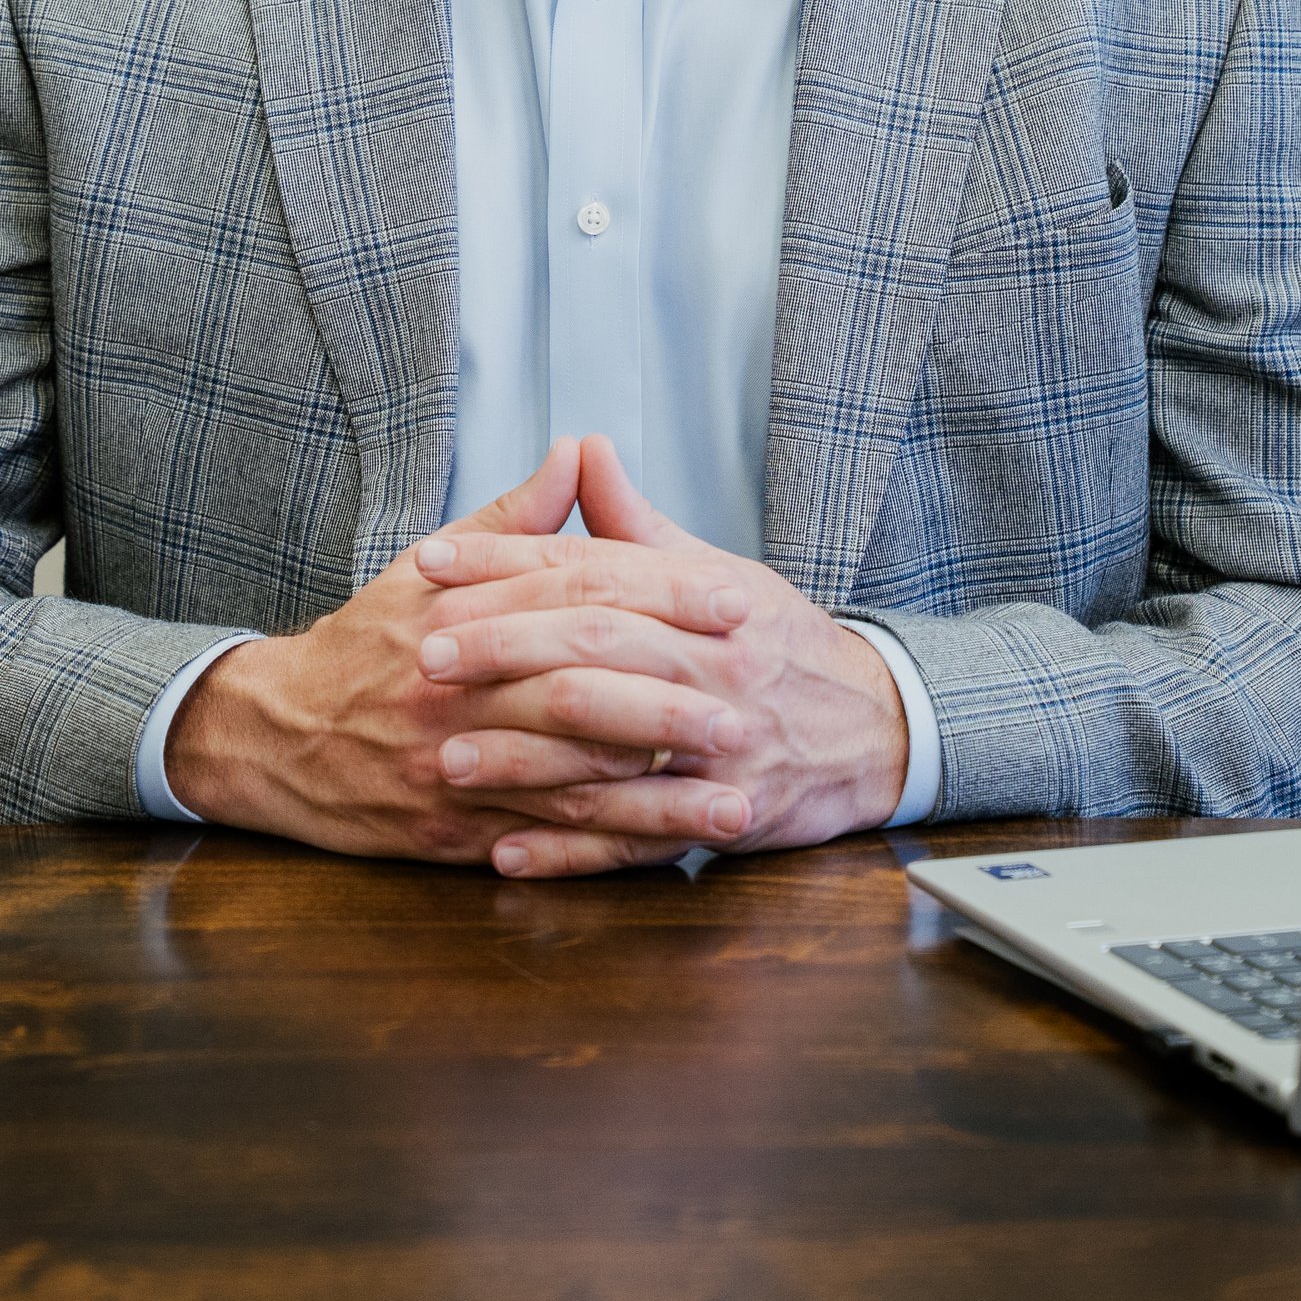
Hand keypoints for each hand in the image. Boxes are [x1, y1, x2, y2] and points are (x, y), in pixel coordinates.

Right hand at [162, 439, 752, 865]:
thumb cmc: (368, 644)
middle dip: (674, 708)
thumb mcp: (429, 567)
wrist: (278, 734)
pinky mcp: (451, 830)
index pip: (580, 596)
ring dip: (660, 800)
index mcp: (464, 614)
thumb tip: (578, 450)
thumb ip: (515, 517)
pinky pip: (539, 845)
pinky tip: (666, 854)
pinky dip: (605, 851)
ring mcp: (454, 767)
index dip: (664, 599)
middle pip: (581, 696)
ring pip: (570, 786)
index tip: (737, 602)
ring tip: (738, 803)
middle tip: (753, 712)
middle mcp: (459, 692)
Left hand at [410, 435, 910, 877]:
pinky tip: (507, 853)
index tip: (430, 562)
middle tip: (424, 653)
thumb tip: (581, 448)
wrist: (876, 727)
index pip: (590, 569)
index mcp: (702, 596)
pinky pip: (638, 838)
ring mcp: (721, 748)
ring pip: (610, 749)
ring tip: (447, 759)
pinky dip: (571, 851)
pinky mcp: (725, 816)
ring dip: (523, 759)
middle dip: (504, 648)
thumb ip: (636, 522)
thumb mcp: (715, 570)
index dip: (506, 561)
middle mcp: (711, 666)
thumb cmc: (777, 643)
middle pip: (595, 647)